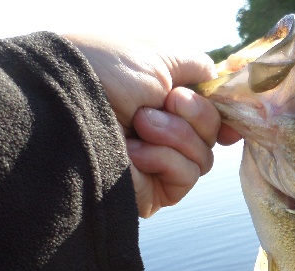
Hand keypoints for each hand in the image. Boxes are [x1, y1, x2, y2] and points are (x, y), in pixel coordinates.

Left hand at [64, 35, 240, 216]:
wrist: (69, 107)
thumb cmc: (105, 73)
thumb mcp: (159, 56)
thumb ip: (196, 68)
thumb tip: (219, 84)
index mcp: (161, 99)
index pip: (208, 112)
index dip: (220, 112)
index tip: (225, 108)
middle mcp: (161, 131)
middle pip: (212, 133)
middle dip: (195, 114)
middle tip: (166, 102)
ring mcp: (158, 163)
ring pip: (203, 156)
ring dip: (176, 134)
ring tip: (141, 125)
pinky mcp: (154, 190)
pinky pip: (186, 176)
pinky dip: (165, 158)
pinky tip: (134, 151)